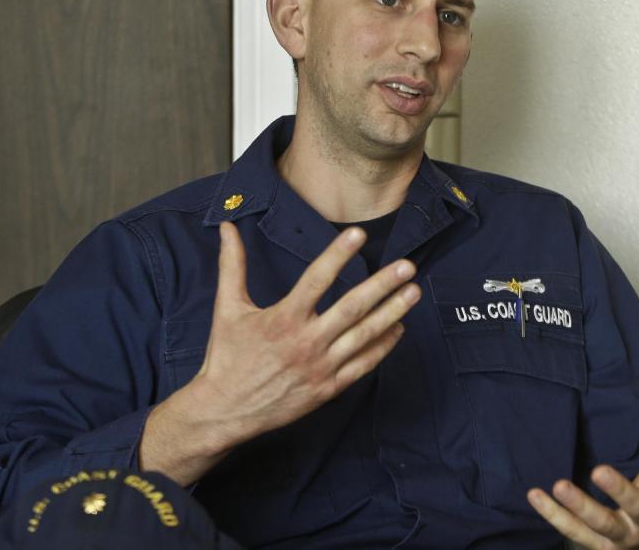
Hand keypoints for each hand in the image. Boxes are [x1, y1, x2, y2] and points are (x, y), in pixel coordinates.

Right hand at [140, 221, 418, 483]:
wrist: (225, 411)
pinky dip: (383, 346)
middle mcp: (305, 342)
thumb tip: (226, 227)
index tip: (359, 234)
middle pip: (351, 308)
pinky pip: (362, 365)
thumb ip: (232, 265)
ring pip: (364, 336)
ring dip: (392, 313)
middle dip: (382, 285)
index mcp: (282, 319)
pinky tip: (399, 328)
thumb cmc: (227, 357)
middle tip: (407, 266)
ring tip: (413, 292)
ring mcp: (320, 367)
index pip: (316, 279)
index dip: (337, 254)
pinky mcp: (328, 388)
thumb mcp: (227, 308)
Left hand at [527, 399, 638, 549]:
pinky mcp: (598, 545)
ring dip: (579, 507)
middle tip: (599, 470)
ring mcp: (622, 536)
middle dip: (619, 491)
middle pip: (636, 508)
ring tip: (558, 485)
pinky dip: (554, 515)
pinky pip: (573, 532)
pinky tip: (535, 495)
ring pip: (602, 525)